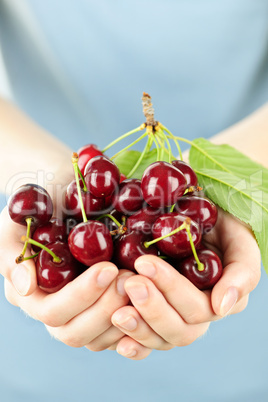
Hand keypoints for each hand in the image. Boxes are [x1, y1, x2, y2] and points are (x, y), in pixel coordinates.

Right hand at [0, 206, 133, 349]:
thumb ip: (15, 255)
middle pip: (76, 332)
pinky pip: (120, 335)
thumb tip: (27, 287)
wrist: (67, 196)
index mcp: (33, 295)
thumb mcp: (17, 224)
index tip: (108, 268)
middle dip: (105, 308)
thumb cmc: (41, 208)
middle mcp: (57, 310)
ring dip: (124, 316)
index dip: (81, 295)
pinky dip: (137, 325)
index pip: (52, 311)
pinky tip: (149, 303)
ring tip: (139, 282)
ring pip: (100, 339)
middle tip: (128, 279)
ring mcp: (82, 314)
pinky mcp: (105, 312)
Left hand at [111, 209, 260, 358]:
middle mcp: (198, 314)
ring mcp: (176, 317)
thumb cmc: (221, 226)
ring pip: (162, 339)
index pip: (198, 307)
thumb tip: (222, 306)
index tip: (144, 263)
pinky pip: (146, 342)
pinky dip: (133, 345)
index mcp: (220, 300)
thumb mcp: (238, 239)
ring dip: (140, 328)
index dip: (170, 288)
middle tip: (131, 281)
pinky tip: (118, 342)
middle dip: (153, 308)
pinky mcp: (155, 318)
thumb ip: (242, 272)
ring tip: (117, 312)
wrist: (195, 216)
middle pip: (179, 329)